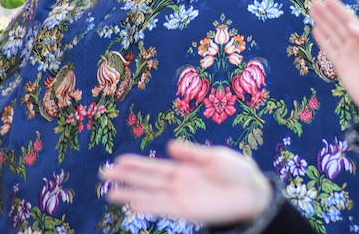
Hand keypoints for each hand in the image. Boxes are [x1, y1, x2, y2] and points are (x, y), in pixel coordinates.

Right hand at [101, 140, 271, 225]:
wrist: (255, 192)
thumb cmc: (238, 172)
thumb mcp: (215, 156)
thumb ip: (192, 153)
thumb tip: (169, 146)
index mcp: (185, 169)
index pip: (155, 166)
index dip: (137, 164)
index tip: (117, 160)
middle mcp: (179, 185)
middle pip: (147, 181)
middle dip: (126, 177)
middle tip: (103, 173)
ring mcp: (182, 199)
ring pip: (151, 196)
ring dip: (131, 194)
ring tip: (110, 193)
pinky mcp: (190, 212)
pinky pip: (165, 209)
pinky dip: (150, 206)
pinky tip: (135, 204)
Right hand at [309, 0, 358, 122]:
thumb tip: (350, 24)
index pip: (348, 20)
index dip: (338, 9)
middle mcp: (353, 43)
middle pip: (337, 25)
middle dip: (326, 13)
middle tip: (314, 2)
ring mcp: (346, 53)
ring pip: (332, 34)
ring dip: (322, 23)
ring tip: (312, 11)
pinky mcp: (339, 65)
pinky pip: (329, 49)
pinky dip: (322, 39)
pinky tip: (315, 30)